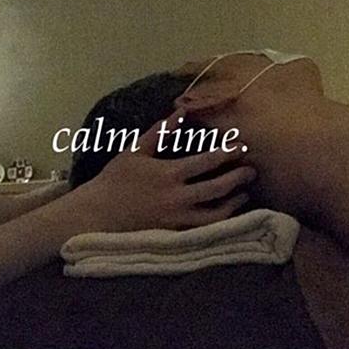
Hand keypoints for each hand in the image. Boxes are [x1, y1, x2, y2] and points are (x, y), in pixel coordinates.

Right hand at [70, 109, 256, 231]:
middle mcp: (177, 198)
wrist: (96, 215)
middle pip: (217, 189)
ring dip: (234, 204)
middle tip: (252, 171)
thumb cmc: (114, 180)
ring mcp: (177, 220)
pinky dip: (220, 223)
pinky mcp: (174, 235)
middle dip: (238, 179)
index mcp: (168, 174)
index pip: (206, 162)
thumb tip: (180, 113)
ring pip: (216, 215)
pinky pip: (204, 231)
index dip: (227, 154)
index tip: (241, 147)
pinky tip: (226, 215)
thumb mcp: (134, 151)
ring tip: (243, 195)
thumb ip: (159, 132)